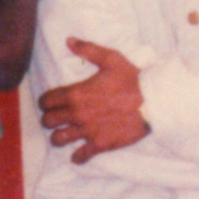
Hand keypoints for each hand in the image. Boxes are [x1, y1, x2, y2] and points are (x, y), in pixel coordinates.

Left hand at [39, 37, 148, 157]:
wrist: (154, 101)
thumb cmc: (133, 79)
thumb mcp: (111, 59)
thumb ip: (88, 49)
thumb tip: (69, 41)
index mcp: (76, 94)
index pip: (46, 101)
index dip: (45, 102)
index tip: (49, 103)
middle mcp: (77, 114)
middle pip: (48, 121)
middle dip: (48, 118)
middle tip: (55, 117)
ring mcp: (88, 131)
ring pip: (58, 139)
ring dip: (58, 137)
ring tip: (63, 134)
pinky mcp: (100, 144)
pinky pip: (81, 155)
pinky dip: (77, 157)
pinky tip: (77, 155)